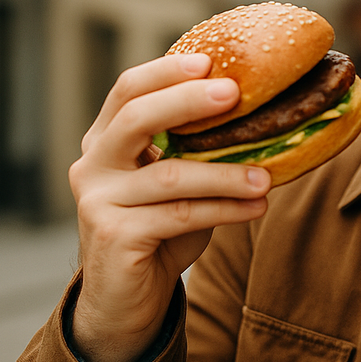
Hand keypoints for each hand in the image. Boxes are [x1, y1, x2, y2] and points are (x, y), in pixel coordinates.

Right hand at [69, 53, 270, 361]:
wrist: (127, 300)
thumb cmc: (160, 230)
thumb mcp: (178, 180)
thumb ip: (199, 149)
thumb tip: (267, 115)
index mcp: (106, 140)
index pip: (128, 90)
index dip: (166, 72)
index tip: (211, 62)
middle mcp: (93, 164)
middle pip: (136, 118)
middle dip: (187, 101)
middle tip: (235, 94)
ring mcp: (97, 201)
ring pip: (170, 175)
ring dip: (226, 174)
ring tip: (267, 177)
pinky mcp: (113, 236)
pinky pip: (180, 215)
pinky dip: (224, 210)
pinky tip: (256, 207)